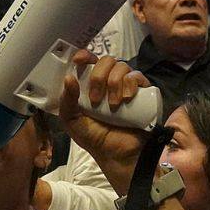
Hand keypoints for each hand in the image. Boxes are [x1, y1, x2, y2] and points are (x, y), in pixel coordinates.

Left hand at [59, 49, 151, 194]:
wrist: (118, 154)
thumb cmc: (95, 137)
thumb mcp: (72, 121)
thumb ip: (67, 101)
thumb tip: (69, 78)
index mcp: (91, 85)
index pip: (89, 61)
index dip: (85, 56)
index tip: (81, 60)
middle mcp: (109, 81)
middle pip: (106, 61)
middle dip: (99, 76)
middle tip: (96, 99)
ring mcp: (126, 85)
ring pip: (122, 66)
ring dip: (114, 82)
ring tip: (113, 105)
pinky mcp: (142, 91)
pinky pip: (137, 76)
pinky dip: (130, 83)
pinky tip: (127, 98)